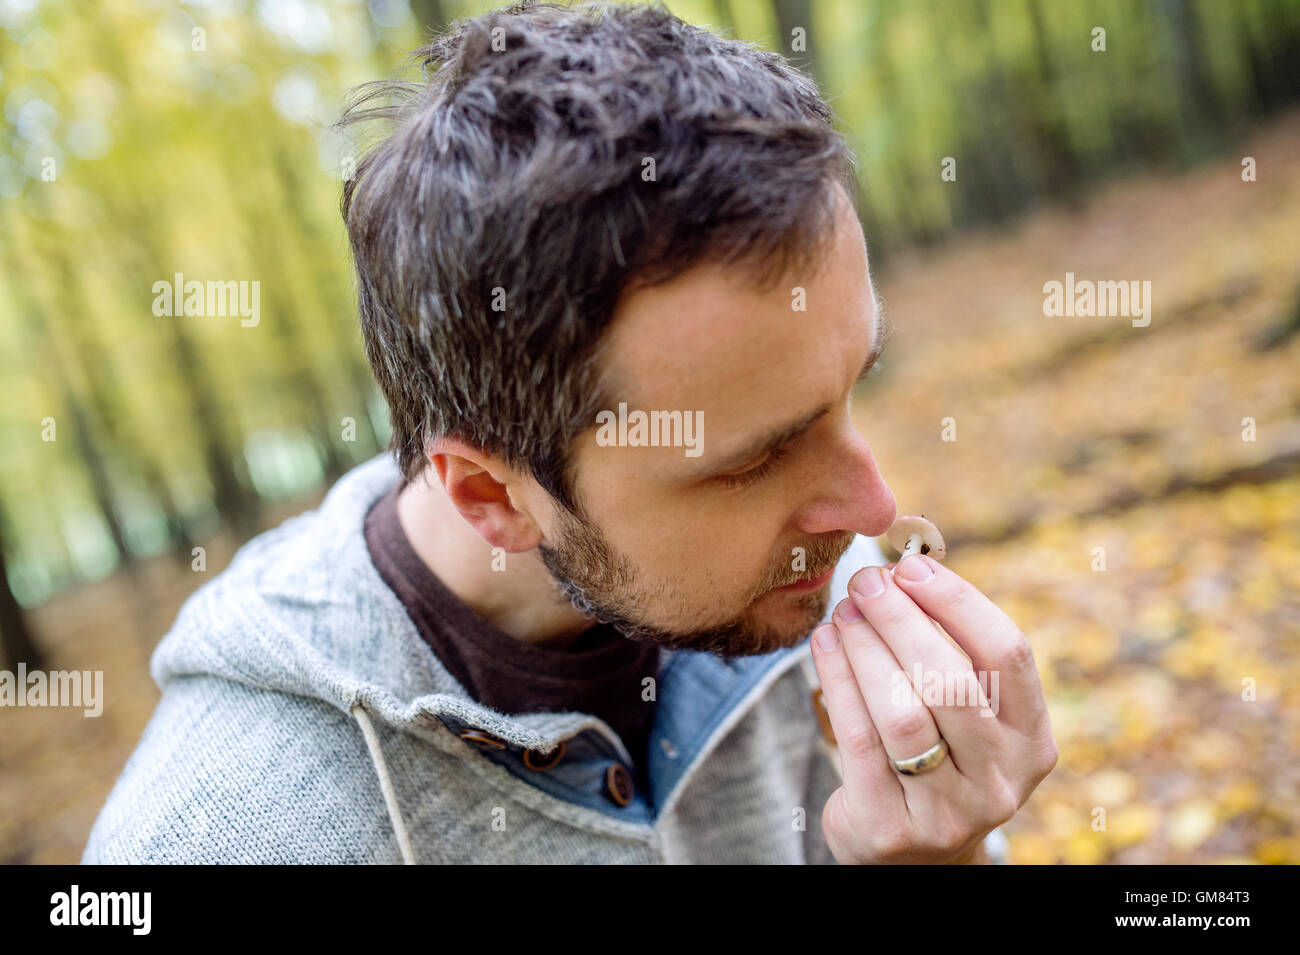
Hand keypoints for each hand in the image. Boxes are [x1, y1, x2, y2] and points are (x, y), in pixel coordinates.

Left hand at [809, 554, 1057, 863]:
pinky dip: (837, 681)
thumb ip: (951, 651)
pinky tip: (823, 645)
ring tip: (843, 612)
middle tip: (865, 582)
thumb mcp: (965, 715)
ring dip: (865, 649)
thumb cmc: (936, 755)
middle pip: (951, 681)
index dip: (959, 603)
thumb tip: (902, 569)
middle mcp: (1000, 780)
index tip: (913, 567)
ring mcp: (947, 811)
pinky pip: (858, 740)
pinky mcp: (890, 827)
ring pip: (903, 712)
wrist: (909, 853)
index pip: (1008, 655)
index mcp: (1031, 741)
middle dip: (901, 620)